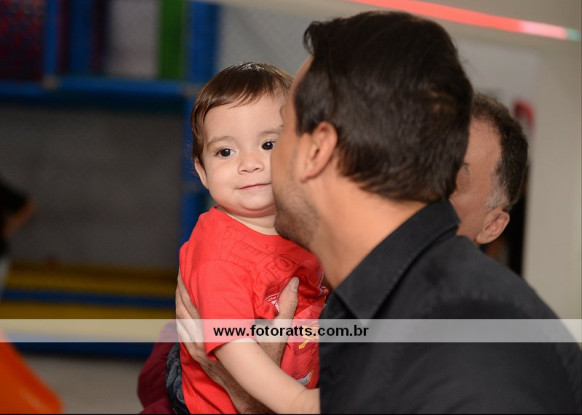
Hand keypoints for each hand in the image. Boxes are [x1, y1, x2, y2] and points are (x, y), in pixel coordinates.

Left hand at [176, 272, 299, 412]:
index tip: (193, 267)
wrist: (252, 392)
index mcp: (223, 330)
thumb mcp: (278, 334)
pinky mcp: (197, 354)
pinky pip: (182, 332)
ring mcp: (198, 348)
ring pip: (181, 319)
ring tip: (180, 283)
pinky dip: (180, 317)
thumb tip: (295, 282)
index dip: (194, 284)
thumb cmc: (265, 362)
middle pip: (185, 307)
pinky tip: (181, 306)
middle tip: (183, 269)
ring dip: (179, 300)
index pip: (201, 302)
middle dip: (183, 287)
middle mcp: (206, 339)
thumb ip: (286, 306)